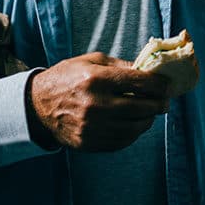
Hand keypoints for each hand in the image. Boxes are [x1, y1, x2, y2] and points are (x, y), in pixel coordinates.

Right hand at [25, 52, 168, 151]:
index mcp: (97, 79)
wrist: (37, 106)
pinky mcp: (90, 143)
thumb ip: (121, 66)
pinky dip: (133, 133)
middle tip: (164, 102)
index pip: (141, 83)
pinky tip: (134, 124)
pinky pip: (122, 141)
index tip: (167, 86)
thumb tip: (150, 73)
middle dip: (159, 104)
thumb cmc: (67, 78)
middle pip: (143, 107)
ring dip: (148, 120)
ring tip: (149, 113)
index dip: (160, 85)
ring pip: (136, 127)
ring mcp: (93, 127)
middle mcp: (96, 105)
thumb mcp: (92, 61)